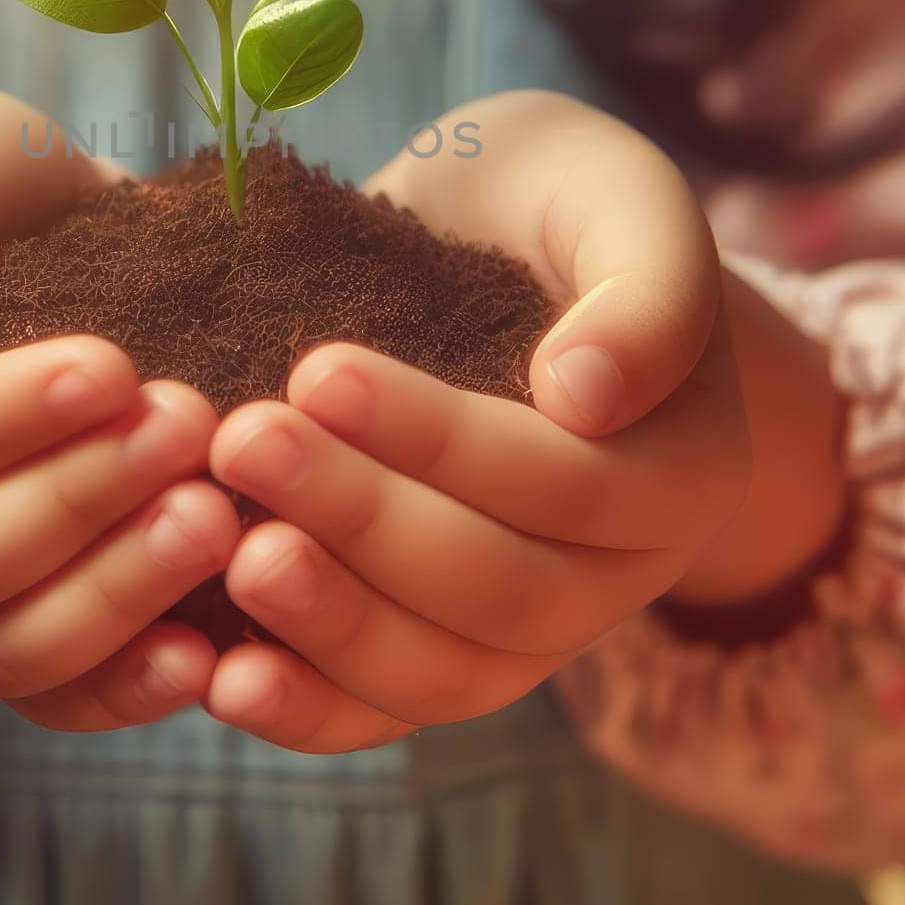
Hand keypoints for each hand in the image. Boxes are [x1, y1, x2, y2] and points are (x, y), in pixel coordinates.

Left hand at [201, 92, 840, 752]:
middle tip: (243, 441)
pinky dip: (311, 708)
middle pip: (502, 589)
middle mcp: (619, 569)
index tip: (319, 369)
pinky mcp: (446, 645)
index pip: (567, 482)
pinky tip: (222, 679)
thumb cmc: (554, 201)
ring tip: (233, 557)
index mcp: (683, 463)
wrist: (497, 241)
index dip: (442, 439)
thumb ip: (644, 286)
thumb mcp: (617, 195)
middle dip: (364, 520)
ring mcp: (533, 624)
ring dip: (333, 625)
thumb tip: (587, 395)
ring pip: (445, 671)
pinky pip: (390, 709)